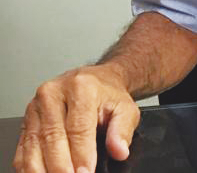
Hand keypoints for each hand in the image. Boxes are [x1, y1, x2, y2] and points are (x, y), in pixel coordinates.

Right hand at [13, 65, 139, 172]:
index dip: (81, 155)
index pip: (78, 128)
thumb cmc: (107, 95)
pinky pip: (23, 148)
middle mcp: (53, 94)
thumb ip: (122, 130)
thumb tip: (119, 151)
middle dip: (60, 167)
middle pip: (52, 139)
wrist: (95, 81)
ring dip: (42, 170)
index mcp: (80, 88)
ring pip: (34, 146)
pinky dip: (29, 167)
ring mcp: (36, 107)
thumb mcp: (125, 108)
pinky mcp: (26, 120)